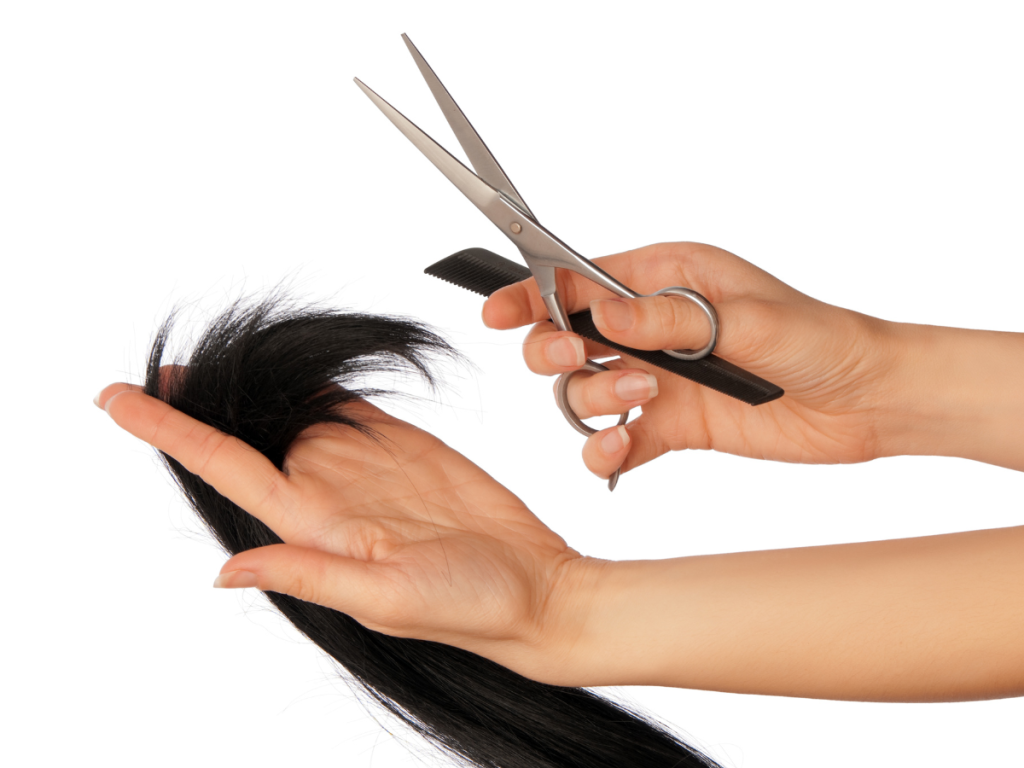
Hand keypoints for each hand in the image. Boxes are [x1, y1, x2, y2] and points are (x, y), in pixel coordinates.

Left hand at [96, 383, 595, 683]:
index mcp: (316, 528)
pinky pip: (348, 407)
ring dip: (251, 390)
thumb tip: (229, 571)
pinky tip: (291, 372)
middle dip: (198, 404)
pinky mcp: (403, 447)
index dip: (169, 433)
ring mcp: (365, 467)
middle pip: (247, 435)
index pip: (225, 466)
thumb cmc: (468, 605)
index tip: (119, 402)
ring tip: (208, 364)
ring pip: (292, 414)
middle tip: (159, 371)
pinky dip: (316, 384)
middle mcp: (330, 493)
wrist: (534, 585)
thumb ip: (309, 574)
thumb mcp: (383, 599)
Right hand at [483, 242, 898, 477]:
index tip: (497, 311)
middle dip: (555, 350)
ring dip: (596, 400)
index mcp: (665, 278)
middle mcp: (652, 328)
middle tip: (577, 358)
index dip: (531, 295)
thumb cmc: (820, 339)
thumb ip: (669, 318)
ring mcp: (657, 379)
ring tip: (643, 399)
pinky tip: (620, 452)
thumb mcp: (746, 319)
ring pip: (584, 392)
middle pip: (564, 338)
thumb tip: (599, 311)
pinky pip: (616, 441)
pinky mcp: (670, 426)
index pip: (578, 282)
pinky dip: (607, 452)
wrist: (867, 402)